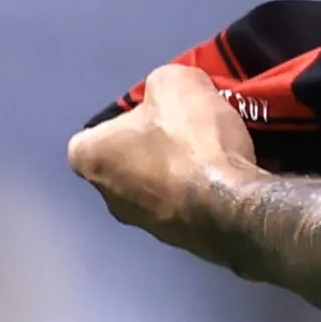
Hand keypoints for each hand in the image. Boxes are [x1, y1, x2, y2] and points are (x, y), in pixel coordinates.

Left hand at [67, 63, 259, 250]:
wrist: (229, 203)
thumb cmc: (187, 138)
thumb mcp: (173, 81)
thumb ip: (157, 86)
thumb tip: (163, 100)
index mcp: (90, 159)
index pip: (91, 137)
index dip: (120, 121)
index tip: (149, 113)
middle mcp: (107, 197)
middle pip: (125, 162)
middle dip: (150, 146)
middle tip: (181, 129)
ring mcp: (142, 225)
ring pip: (155, 187)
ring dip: (176, 171)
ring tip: (208, 151)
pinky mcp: (178, 240)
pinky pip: (182, 206)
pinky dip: (197, 192)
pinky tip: (221, 175)